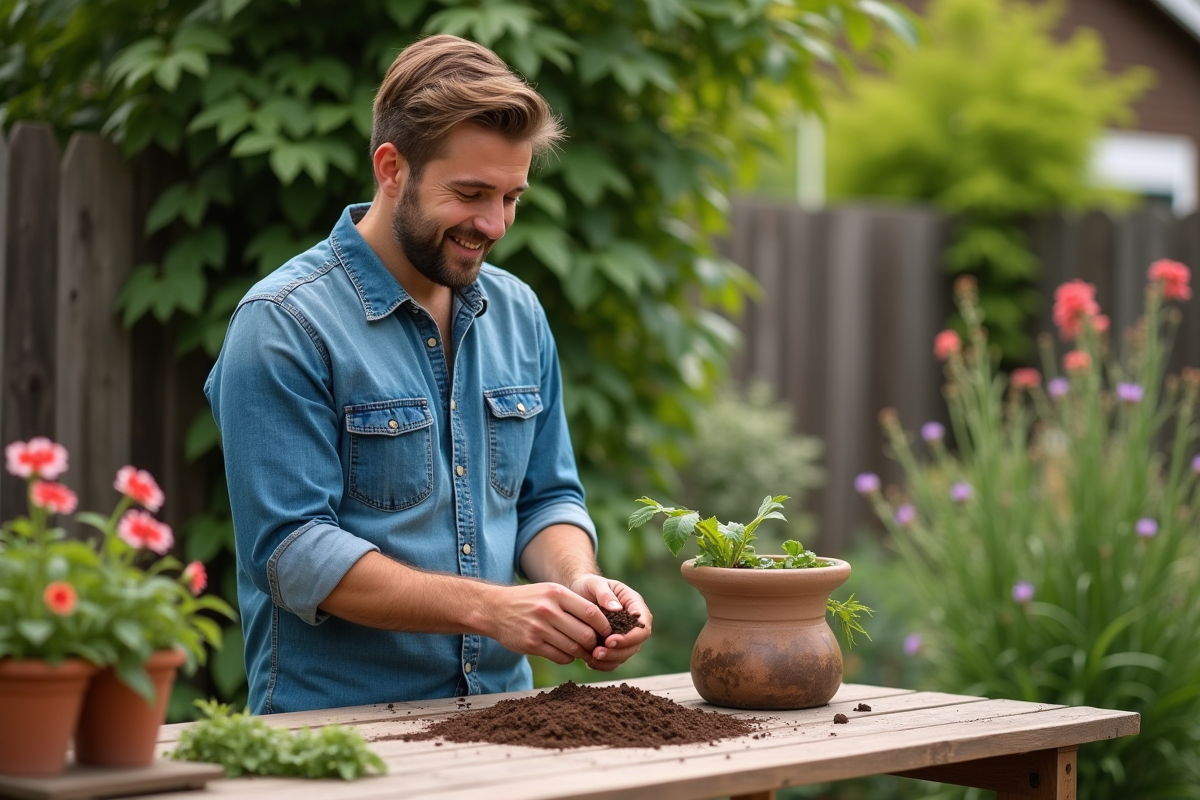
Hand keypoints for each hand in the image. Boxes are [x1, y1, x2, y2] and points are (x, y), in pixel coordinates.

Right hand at [482, 582, 612, 665]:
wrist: (494, 609)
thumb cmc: (528, 600)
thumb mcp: (550, 591)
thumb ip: (573, 603)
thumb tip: (600, 621)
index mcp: (557, 594)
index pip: (591, 612)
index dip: (604, 625)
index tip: (608, 632)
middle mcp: (549, 610)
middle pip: (585, 634)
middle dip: (594, 643)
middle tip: (596, 645)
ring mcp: (539, 628)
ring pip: (573, 648)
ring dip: (582, 652)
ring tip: (583, 651)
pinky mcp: (531, 644)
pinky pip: (559, 656)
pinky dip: (568, 657)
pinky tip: (566, 653)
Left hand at [569, 575, 652, 671]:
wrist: (578, 593)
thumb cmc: (589, 585)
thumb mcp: (596, 584)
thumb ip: (606, 594)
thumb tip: (617, 609)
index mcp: (635, 605)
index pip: (642, 627)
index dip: (630, 637)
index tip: (610, 640)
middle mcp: (634, 623)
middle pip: (635, 645)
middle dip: (617, 652)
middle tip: (597, 652)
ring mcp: (625, 635)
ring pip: (625, 655)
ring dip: (609, 660)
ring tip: (591, 658)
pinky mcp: (615, 645)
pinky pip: (613, 660)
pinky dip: (603, 664)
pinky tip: (589, 662)